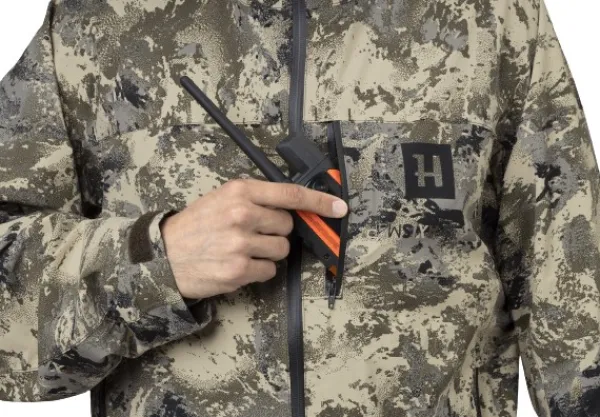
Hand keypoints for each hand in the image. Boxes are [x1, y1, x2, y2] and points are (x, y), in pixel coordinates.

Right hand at [159, 178, 348, 298]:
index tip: (339, 207)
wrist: (164, 256)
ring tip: (242, 249)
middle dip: (277, 231)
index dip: (320, 202)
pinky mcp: (239, 270)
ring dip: (268, 252)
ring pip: (281, 250)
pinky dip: (259, 270)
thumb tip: (296, 208)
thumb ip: (257, 200)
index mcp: (240, 191)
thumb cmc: (196, 226)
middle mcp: (242, 214)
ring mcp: (241, 243)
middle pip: (288, 225)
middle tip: (253, 233)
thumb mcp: (222, 199)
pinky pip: (270, 271)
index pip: (291, 194)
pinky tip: (238, 264)